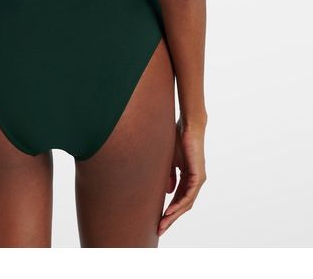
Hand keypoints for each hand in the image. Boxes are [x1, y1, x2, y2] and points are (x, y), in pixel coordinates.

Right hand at [158, 116, 206, 235]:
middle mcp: (195, 181)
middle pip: (183, 204)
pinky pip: (189, 195)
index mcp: (188, 177)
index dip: (169, 210)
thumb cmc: (178, 139)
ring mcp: (198, 179)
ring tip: (162, 223)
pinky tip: (170, 211)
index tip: (158, 220)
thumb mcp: (170, 161)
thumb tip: (167, 191)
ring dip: (174, 215)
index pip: (178, 198)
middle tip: (159, 229)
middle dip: (170, 217)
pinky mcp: (198, 176)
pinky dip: (179, 205)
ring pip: (186, 203)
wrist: (188, 126)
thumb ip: (169, 176)